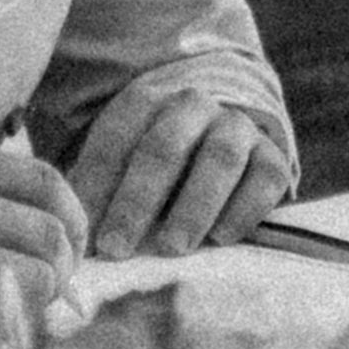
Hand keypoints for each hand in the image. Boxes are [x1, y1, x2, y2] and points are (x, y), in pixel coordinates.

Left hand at [64, 79, 291, 259]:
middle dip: (137, 201)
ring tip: (172, 247)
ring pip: (220, 157)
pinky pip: (266, 178)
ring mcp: (237, 127)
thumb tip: (75, 245)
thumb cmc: (157, 165)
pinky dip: (243, 210)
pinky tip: (221, 238)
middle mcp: (193, 106)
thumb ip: (99, 194)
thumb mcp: (123, 165)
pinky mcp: (273, 155)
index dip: (97, 186)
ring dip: (194, 206)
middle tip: (117, 247)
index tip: (84, 231)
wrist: (223, 138)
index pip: (116, 139)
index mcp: (146, 101)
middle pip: (164, 147)